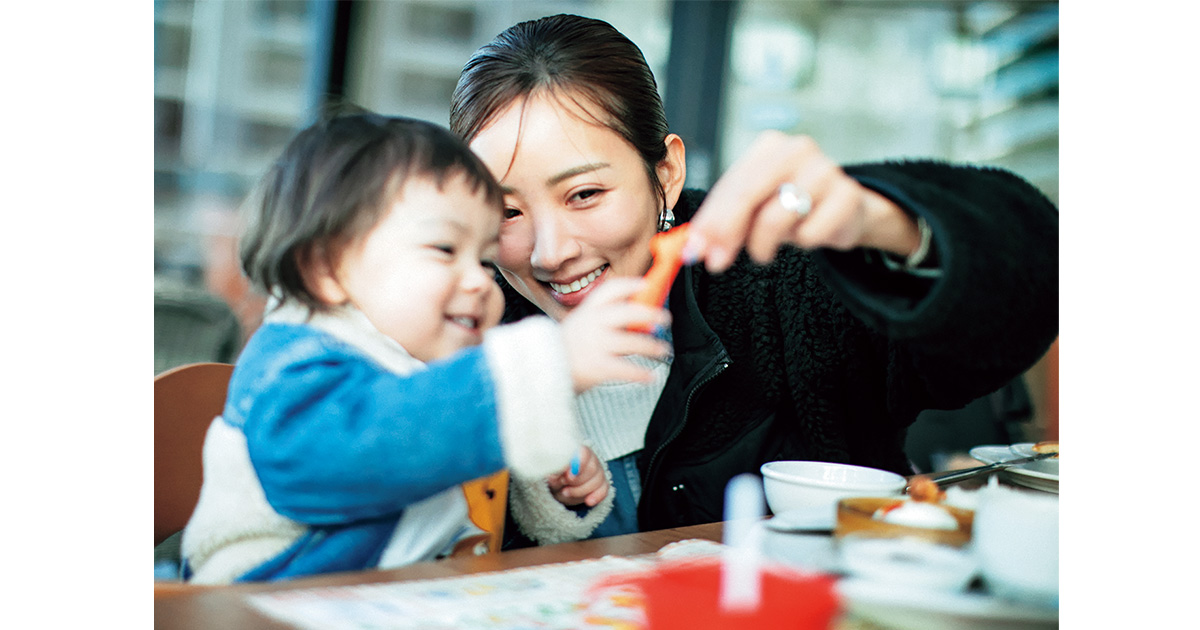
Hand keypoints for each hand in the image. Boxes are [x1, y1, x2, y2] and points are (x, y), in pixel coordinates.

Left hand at [546, 447, 607, 506]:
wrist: (559, 488)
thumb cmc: (555, 476)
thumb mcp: (551, 474)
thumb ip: (554, 472)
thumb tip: (554, 474)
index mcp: (578, 451)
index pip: (584, 453)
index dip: (578, 465)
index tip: (568, 477)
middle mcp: (591, 459)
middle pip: (592, 468)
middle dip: (577, 480)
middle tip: (563, 484)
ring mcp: (598, 472)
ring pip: (597, 481)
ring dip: (580, 490)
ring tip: (566, 492)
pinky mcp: (602, 484)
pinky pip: (604, 490)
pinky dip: (597, 496)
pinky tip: (588, 501)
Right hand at [560, 277, 670, 392]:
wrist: (539, 370)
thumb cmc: (563, 348)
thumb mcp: (578, 325)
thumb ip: (602, 319)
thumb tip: (636, 317)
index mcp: (587, 310)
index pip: (611, 290)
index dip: (631, 285)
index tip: (646, 285)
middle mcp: (593, 324)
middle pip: (629, 312)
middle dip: (651, 314)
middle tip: (664, 318)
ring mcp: (596, 345)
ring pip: (634, 342)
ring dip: (653, 346)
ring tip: (662, 349)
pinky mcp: (598, 367)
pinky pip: (628, 369)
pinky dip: (642, 374)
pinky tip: (650, 376)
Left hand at [683, 131, 921, 272]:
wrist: (846, 209)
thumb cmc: (792, 205)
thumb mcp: (754, 208)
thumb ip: (723, 222)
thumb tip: (695, 247)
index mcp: (769, 146)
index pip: (731, 185)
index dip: (710, 220)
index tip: (694, 250)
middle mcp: (797, 150)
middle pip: (748, 194)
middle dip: (726, 233)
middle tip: (716, 262)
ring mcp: (825, 170)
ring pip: (775, 218)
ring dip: (762, 245)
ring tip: (764, 251)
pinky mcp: (847, 196)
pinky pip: (810, 233)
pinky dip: (802, 242)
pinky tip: (806, 235)